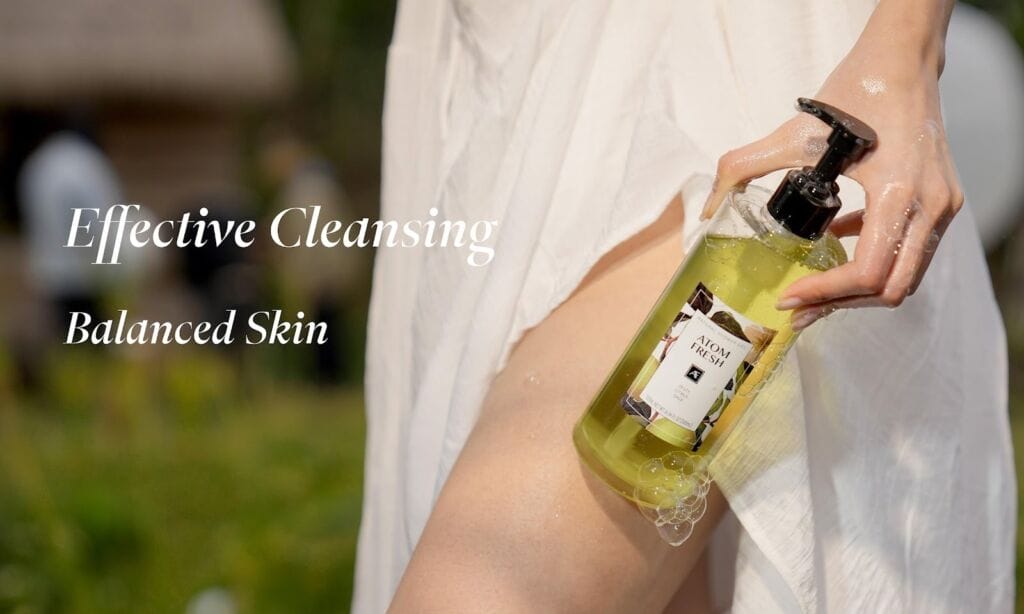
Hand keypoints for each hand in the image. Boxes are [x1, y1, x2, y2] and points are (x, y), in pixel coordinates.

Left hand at [700, 3, 961, 330]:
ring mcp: (943, 206)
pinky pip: (910, 250)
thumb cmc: (855, 93)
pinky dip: (875, 258)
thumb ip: (743, 167)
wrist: (903, 61)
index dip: (826, 293)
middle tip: (799, 308)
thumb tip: (710, 208)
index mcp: (899, 192)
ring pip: (905, 276)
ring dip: (858, 288)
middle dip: (841, 303)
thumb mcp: (793, 134)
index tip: (790, 297)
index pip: (869, 271)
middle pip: (891, 288)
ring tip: (814, 290)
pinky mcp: (942, 201)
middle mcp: (930, 206)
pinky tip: (837, 242)